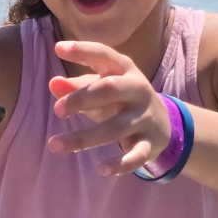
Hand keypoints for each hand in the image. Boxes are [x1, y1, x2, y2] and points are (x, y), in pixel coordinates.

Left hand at [46, 41, 170, 175]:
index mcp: (124, 70)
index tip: (58, 48)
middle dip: (82, 98)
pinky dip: (120, 164)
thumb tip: (52, 84)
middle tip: (57, 110)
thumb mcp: (101, 89)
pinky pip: (136, 155)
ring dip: (84, 137)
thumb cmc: (121, 101)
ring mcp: (145, 117)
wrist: (165, 125)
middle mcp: (137, 90)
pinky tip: (100, 169)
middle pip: (111, 89)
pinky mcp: (149, 144)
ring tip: (54, 145)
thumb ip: (76, 86)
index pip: (104, 55)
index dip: (83, 51)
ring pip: (116, 127)